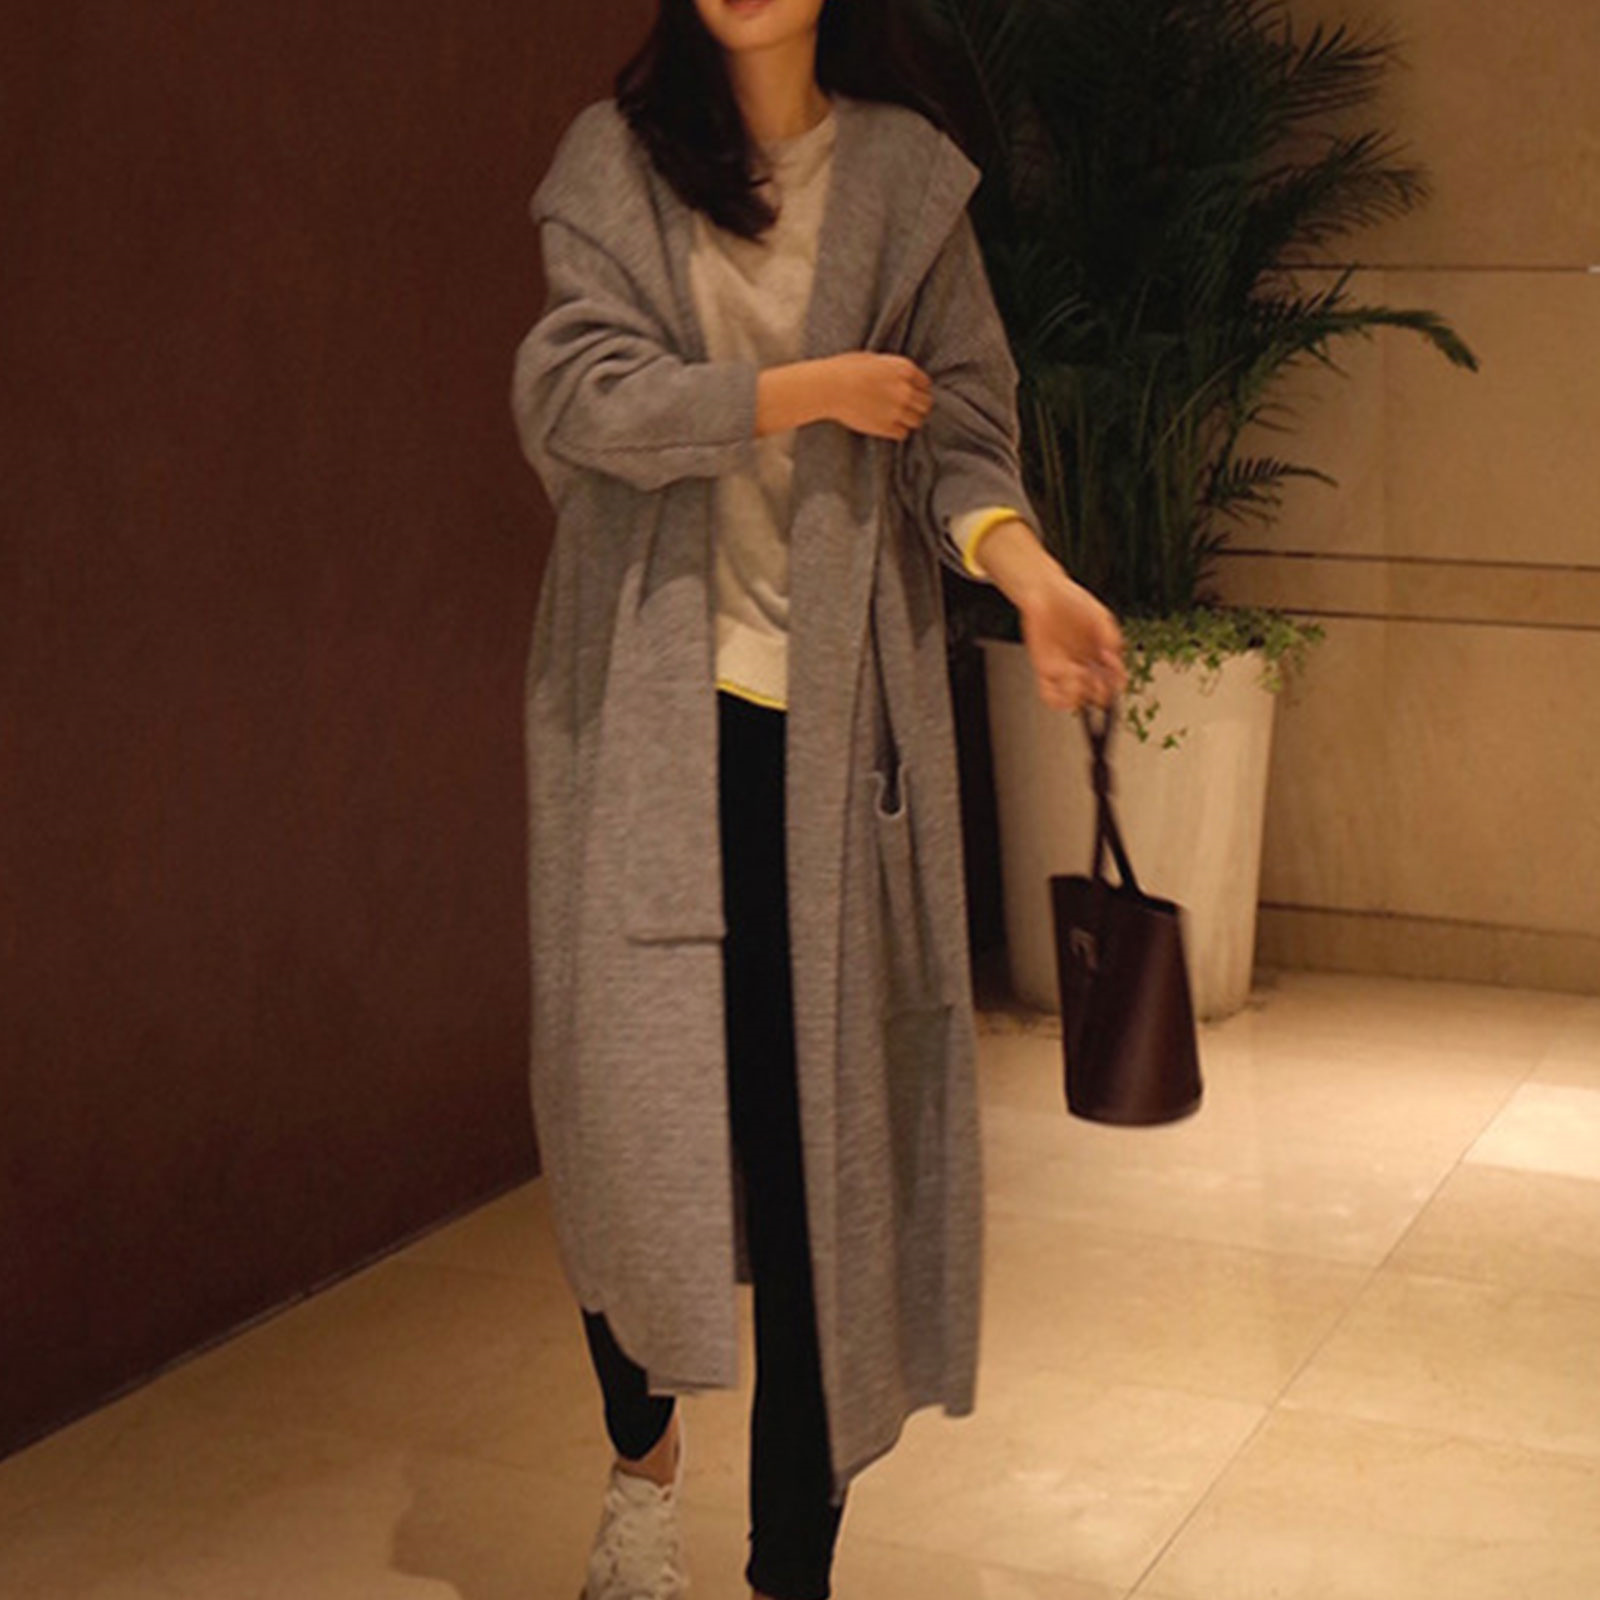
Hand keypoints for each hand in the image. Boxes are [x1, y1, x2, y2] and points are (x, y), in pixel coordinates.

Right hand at [823, 352, 933, 439]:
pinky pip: (903, 434)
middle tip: (907, 407)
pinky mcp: (886, 427)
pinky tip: (889, 426)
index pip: (925, 384)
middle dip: (918, 405)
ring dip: (910, 420)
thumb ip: (891, 368)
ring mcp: (897, 411)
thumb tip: (896, 375)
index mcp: (904, 369)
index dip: (918, 389)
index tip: (911, 392)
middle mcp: (905, 390)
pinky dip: (898, 431)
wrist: (828, 388)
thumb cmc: (845, 369)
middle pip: (926, 404)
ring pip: (918, 421)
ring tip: (899, 418)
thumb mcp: (873, 358)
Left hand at [1017, 567, 1127, 712]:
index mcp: (1100, 655)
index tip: (1117, 676)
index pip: (1114, 680)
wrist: (1044, 592)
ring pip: (1075, 700)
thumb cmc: (1072, 600)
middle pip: (1097, 695)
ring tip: (1078, 675)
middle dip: (1101, 694)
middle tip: (1098, 681)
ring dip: (1080, 696)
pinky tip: (1063, 686)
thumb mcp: (1099, 615)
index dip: (1118, 683)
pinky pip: (1049, 695)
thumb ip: (1111, 636)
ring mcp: (1064, 669)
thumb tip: (1115, 657)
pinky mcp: (1045, 669)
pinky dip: (1057, 700)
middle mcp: (1084, 665)